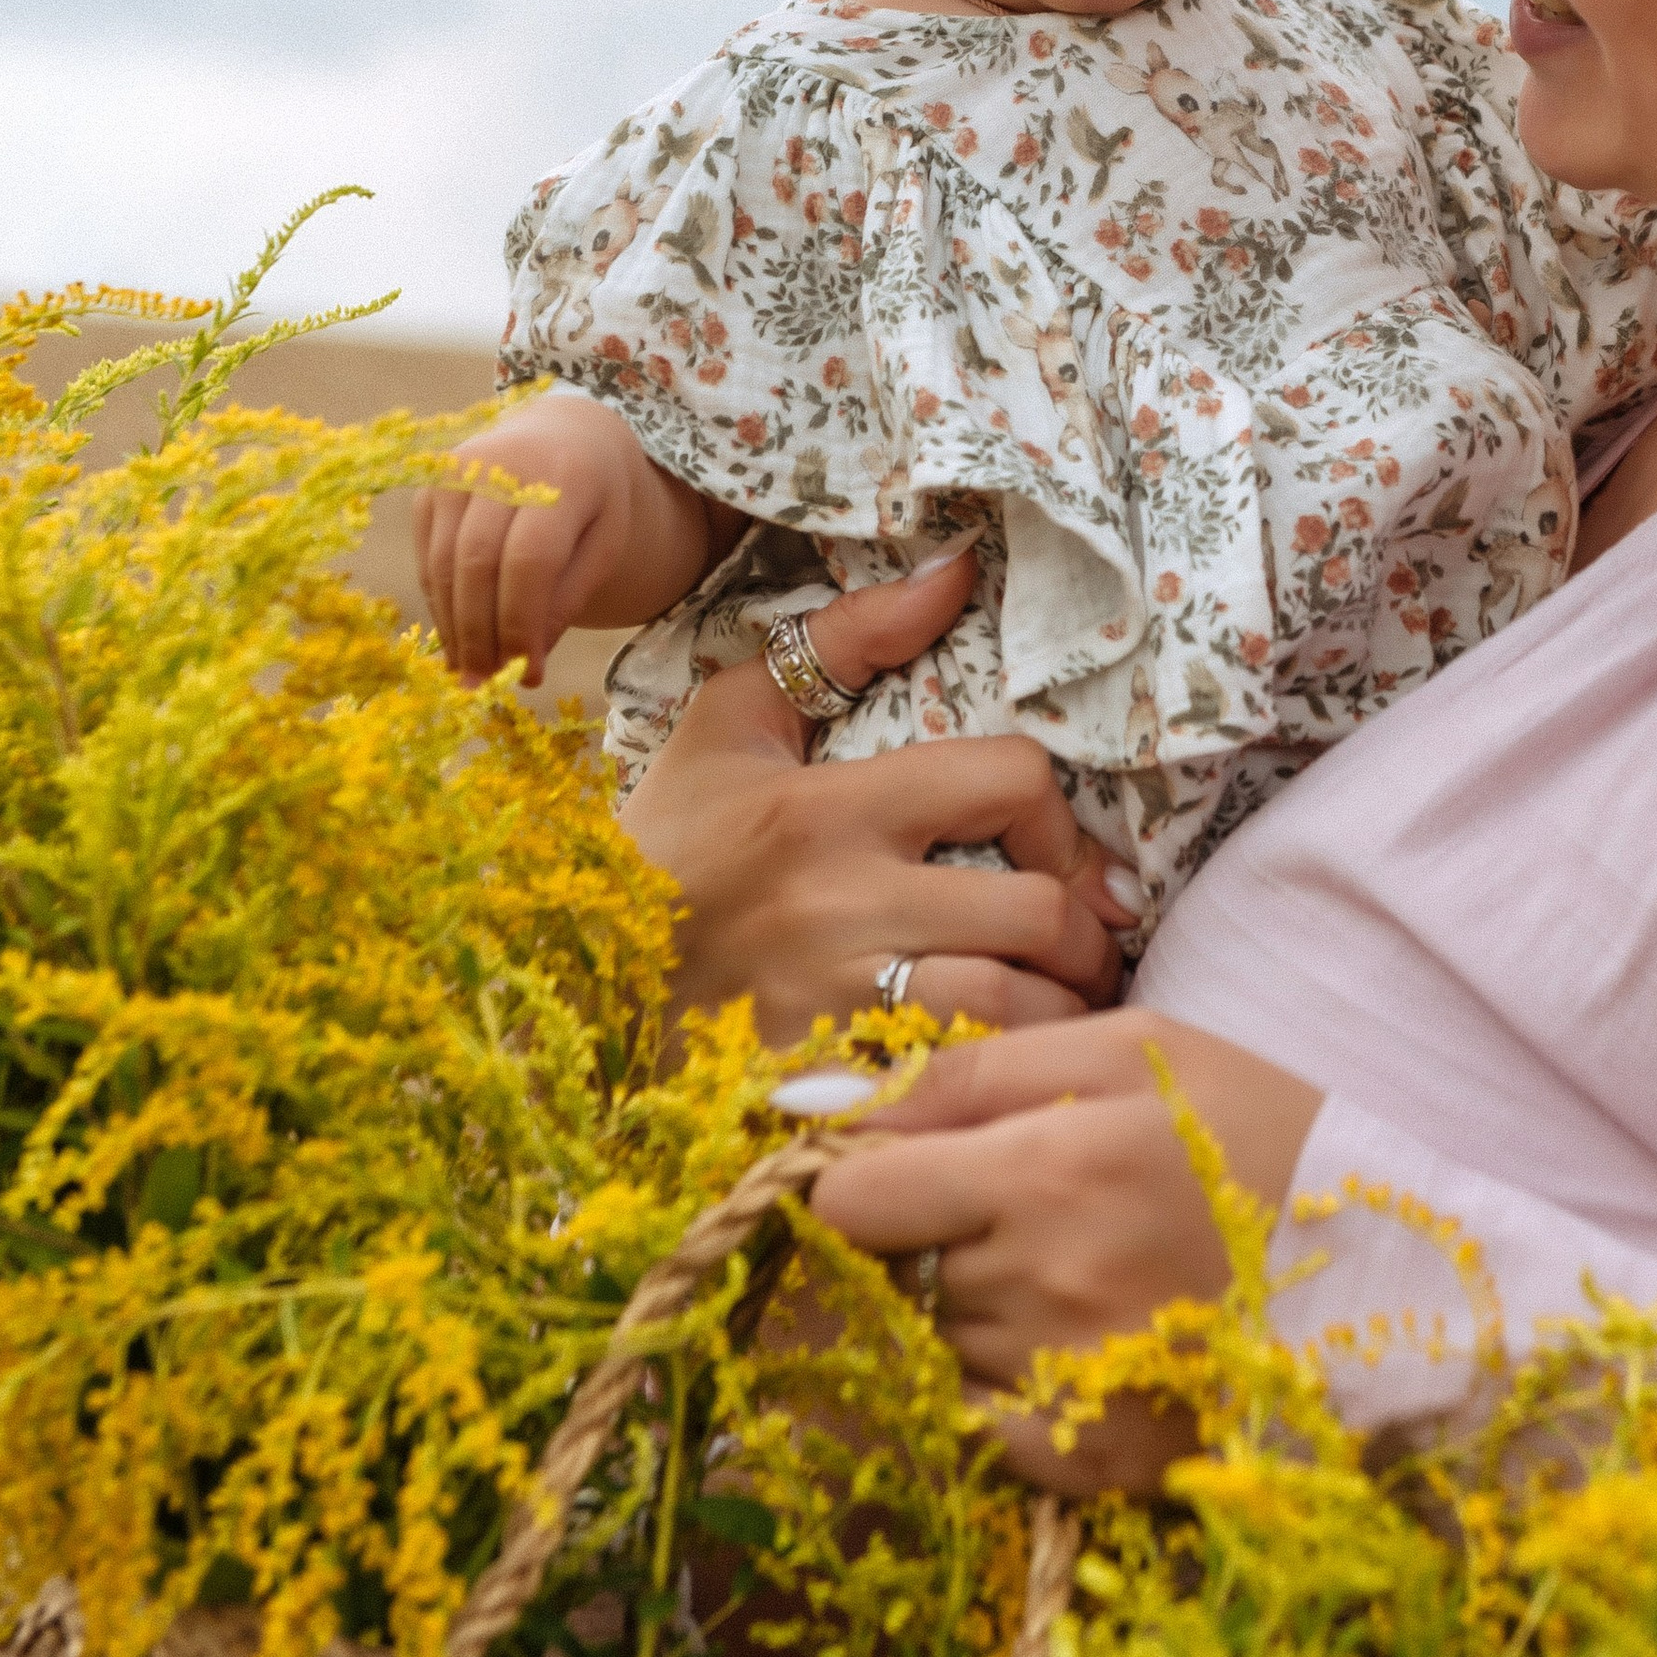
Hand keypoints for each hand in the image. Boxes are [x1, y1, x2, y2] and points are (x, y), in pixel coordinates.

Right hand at [413, 390, 714, 685]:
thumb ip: (568, 597)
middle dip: (481, 634)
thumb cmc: (593, 499)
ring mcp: (458, 469)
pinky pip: (428, 555)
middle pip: (477, 563)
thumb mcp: (605, 543)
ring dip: (454, 626)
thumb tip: (528, 662)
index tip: (528, 673)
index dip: (522, 624)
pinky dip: (442, 602)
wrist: (565, 432)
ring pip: (443, 563)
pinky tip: (459, 636)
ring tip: (471, 673)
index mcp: (563, 475)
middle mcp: (502, 464)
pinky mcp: (432, 484)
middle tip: (488, 685)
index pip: (529, 560)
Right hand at [620, 551, 1141, 1041]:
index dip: (1055, 812)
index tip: (1046, 847)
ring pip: (1015, 1010)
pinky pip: (958, 1082)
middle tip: (1086, 943)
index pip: (1009, 779)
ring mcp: (836, 1005)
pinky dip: (1000, 1074)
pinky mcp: (827, 1086)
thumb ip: (844, 639)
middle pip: (1038, 914)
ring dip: (1060, 1011)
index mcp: (830, 808)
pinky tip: (1002, 1067)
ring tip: (1062, 1005)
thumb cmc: (667, 846)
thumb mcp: (730, 724)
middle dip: (1086, 933)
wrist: (569, 981)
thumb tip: (955, 570)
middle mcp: (843, 905)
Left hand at [809, 1013, 1324, 1493]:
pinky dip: (997, 1386)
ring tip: (1074, 1272)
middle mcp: (1039, 1284)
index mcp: (1044, 1168)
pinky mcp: (1086, 1459)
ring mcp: (1060, 1382)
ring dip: (971, 1309)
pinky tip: (1069, 1343)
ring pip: (934, 1341)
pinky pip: (973, 1423)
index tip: (908, 1170)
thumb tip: (818, 1102)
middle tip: (1018, 1215)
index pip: (853, 1195)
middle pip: (892, 1271)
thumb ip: (968, 1071)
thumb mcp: (1129, 1049)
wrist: (1386, 1274)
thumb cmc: (1252, 1133)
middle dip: (928, 1239)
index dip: (864, 1177)